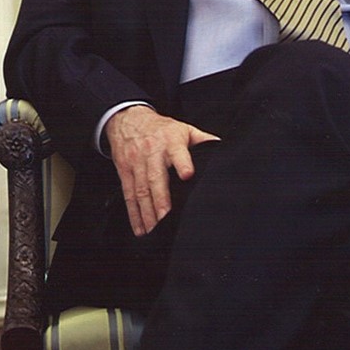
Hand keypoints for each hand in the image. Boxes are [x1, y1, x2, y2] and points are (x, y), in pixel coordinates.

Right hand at [104, 105, 220, 235]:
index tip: (188, 175)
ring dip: (147, 212)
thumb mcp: (184, 129)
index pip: (178, 152)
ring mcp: (136, 163)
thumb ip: (204, 141)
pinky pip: (128, 195)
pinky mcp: (124, 171)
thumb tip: (225, 151)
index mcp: (170, 142)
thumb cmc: (161, 129)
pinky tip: (140, 228)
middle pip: (155, 178)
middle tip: (167, 218)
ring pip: (141, 190)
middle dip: (161, 200)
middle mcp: (152, 153)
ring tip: (155, 230)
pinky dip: (134, 214)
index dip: (183, 163)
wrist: (127, 119)